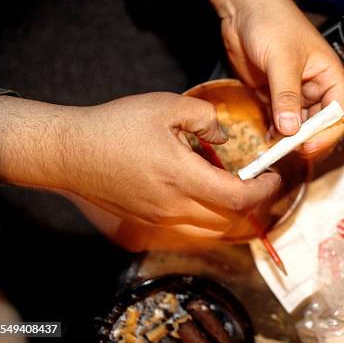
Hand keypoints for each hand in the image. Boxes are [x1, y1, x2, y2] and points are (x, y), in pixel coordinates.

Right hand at [0, 93, 280, 239]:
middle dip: (256, 208)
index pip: (238, 198)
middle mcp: (173, 207)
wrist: (70, 153)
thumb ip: (204, 117)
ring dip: (236, 223)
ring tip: (246, 202)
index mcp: (182, 177)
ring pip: (211, 235)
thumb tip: (223, 136)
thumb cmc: (114, 127)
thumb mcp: (165, 106)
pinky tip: (213, 213)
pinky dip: (211, 230)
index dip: (264, 191)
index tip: (274, 178)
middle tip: (265, 188)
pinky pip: (189, 237)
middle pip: (230, 223)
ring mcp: (159, 221)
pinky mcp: (146, 226)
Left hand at [202, 0, 343, 159]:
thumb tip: (291, 128)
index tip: (309, 145)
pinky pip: (277, 119)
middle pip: (318, 123)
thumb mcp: (282, 59)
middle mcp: (313, 86)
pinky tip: (267, 135)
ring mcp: (292, 92)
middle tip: (289, 150)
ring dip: (289, 137)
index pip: (338, 112)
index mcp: (328, 75)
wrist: (243, 7)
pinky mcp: (272, 94)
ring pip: (297, 124)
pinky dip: (274, 129)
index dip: (328, 132)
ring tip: (276, 146)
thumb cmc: (272, 20)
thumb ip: (286, 95)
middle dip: (306, 138)